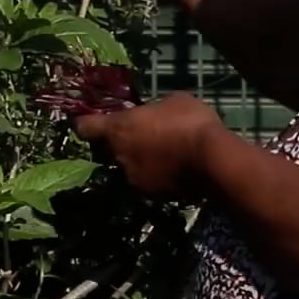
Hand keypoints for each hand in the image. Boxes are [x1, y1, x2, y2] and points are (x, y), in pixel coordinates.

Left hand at [75, 92, 224, 196]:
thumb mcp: (173, 101)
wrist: (213, 162)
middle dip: (116, 143)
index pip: (84, 127)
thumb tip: (154, 114)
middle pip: (105, 149)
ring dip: (137, 161)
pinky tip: (172, 169)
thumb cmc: (190, 122)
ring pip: (126, 167)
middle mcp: (118, 157)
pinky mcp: (151, 197)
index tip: (88, 120)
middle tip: (135, 134)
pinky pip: (146, 182)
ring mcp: (133, 180)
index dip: (84, 122)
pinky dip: (154, 176)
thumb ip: (153, 109)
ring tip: (160, 153)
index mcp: (118, 129)